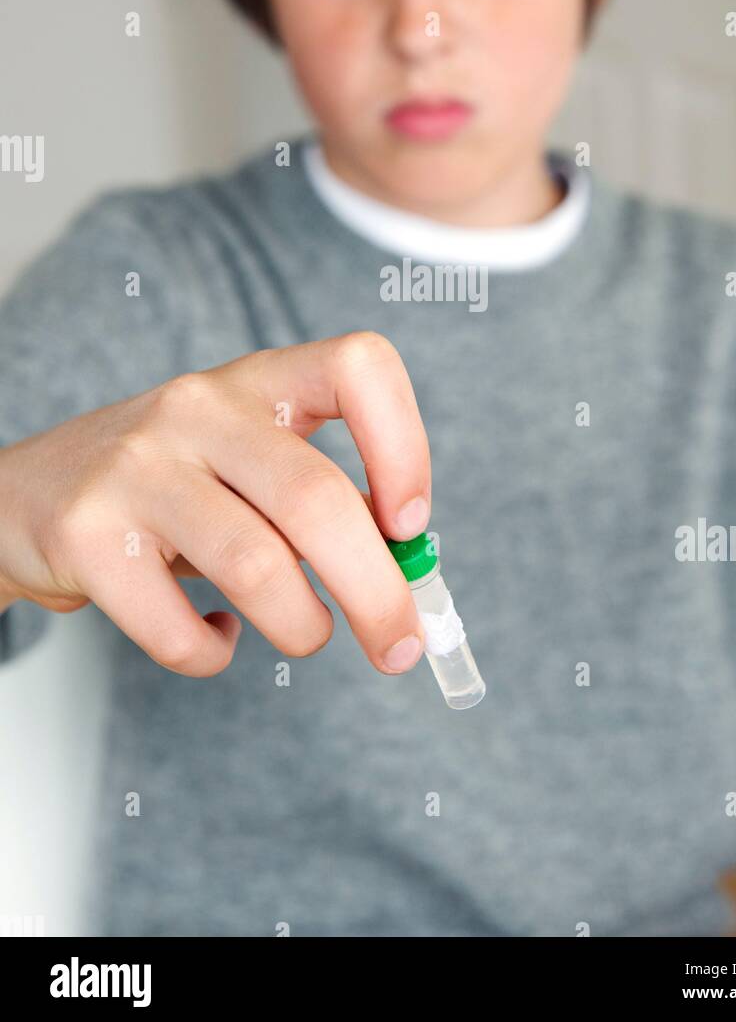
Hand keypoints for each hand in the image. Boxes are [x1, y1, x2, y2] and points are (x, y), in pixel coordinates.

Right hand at [0, 333, 430, 677]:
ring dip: (303, 627)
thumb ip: (321, 500)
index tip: (411, 524)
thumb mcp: (249, 462)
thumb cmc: (174, 485)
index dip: (404, 445)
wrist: (27, 494)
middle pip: (315, 497)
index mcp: (258, 380)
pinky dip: (212, 654)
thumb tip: (407, 572)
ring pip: (256, 566)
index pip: (359, 367)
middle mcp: (199, 408)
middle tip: (400, 646)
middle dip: (377, 590)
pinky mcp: (87, 535)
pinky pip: (177, 627)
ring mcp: (137, 467)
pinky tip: (214, 638)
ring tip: (306, 636)